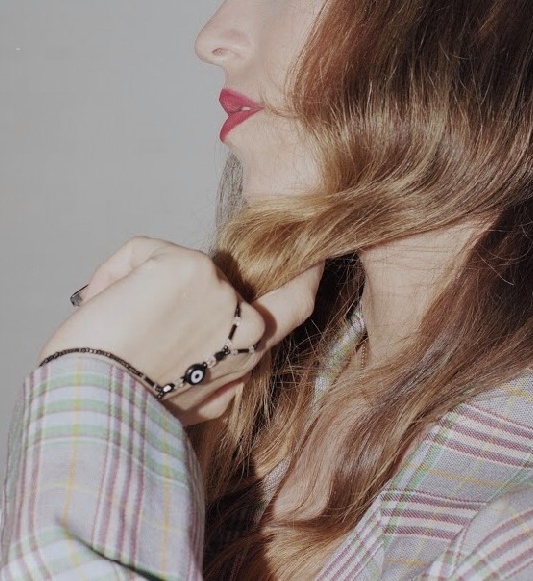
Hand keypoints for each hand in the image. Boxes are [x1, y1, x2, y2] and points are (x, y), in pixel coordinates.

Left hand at [40, 237, 321, 424]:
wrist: (91, 409)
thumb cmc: (127, 411)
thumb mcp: (192, 405)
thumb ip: (218, 377)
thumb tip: (222, 368)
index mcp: (245, 355)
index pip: (294, 306)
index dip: (305, 278)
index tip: (311, 261)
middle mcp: (243, 323)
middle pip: (216, 278)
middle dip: (172, 290)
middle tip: (135, 316)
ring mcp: (220, 292)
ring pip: (173, 263)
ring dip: (137, 287)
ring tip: (114, 328)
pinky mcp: (191, 268)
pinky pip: (144, 251)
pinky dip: (115, 274)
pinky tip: (103, 306)